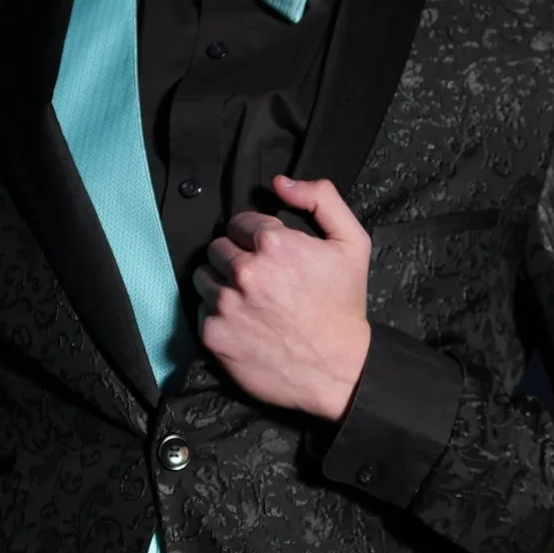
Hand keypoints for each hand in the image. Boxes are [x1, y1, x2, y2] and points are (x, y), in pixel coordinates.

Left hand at [195, 173, 371, 421]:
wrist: (339, 370)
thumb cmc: (344, 306)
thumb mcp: (352, 243)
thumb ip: (320, 198)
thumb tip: (279, 182)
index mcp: (274, 243)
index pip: (239, 223)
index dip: (256, 237)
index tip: (272, 256)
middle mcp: (244, 271)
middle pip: (217, 248)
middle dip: (235, 257)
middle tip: (260, 279)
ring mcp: (225, 304)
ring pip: (202, 276)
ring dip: (220, 283)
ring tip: (248, 300)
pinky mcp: (213, 334)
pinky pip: (200, 310)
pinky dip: (217, 314)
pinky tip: (244, 323)